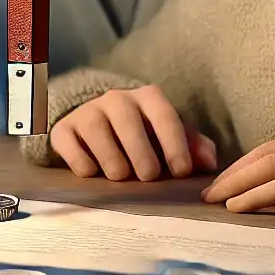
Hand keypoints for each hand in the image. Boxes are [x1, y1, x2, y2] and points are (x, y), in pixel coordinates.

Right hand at [50, 85, 218, 181]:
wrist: (99, 129)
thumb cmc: (144, 137)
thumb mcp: (170, 139)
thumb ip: (193, 148)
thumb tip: (210, 163)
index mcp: (148, 98)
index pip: (164, 114)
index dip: (174, 143)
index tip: (181, 171)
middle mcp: (117, 99)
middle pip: (128, 121)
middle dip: (141, 152)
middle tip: (149, 177)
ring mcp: (87, 112)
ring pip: (97, 130)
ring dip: (111, 157)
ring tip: (120, 176)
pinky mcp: (64, 129)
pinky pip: (69, 142)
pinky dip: (81, 160)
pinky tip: (92, 174)